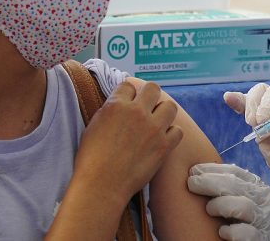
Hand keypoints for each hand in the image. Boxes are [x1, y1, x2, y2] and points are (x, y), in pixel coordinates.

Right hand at [74, 80, 183, 205]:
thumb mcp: (94, 125)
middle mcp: (137, 112)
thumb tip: (120, 104)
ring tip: (157, 123)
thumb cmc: (92, 158)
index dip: (129, 94)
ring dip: (164, 113)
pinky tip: (162, 140)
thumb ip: (110, 110)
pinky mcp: (164, 146)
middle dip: (149, 96)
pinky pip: (178, 131)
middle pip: (153, 88)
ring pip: (170, 106)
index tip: (128, 103)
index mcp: (116, 105)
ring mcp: (153, 129)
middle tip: (146, 108)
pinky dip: (171, 134)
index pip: (129, 85)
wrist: (102, 184)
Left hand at [188, 163, 269, 240]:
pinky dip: (233, 231)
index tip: (193, 170)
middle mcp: (261, 199)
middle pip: (235, 185)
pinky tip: (222, 231)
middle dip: (210, 182)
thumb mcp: (249, 195)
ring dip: (221, 205)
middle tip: (192, 184)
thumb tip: (199, 173)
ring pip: (243, 206)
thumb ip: (232, 186)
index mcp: (256, 185)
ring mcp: (263, 219)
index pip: (234, 172)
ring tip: (209, 209)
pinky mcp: (261, 239)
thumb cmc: (257, 216)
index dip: (211, 169)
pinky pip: (248, 234)